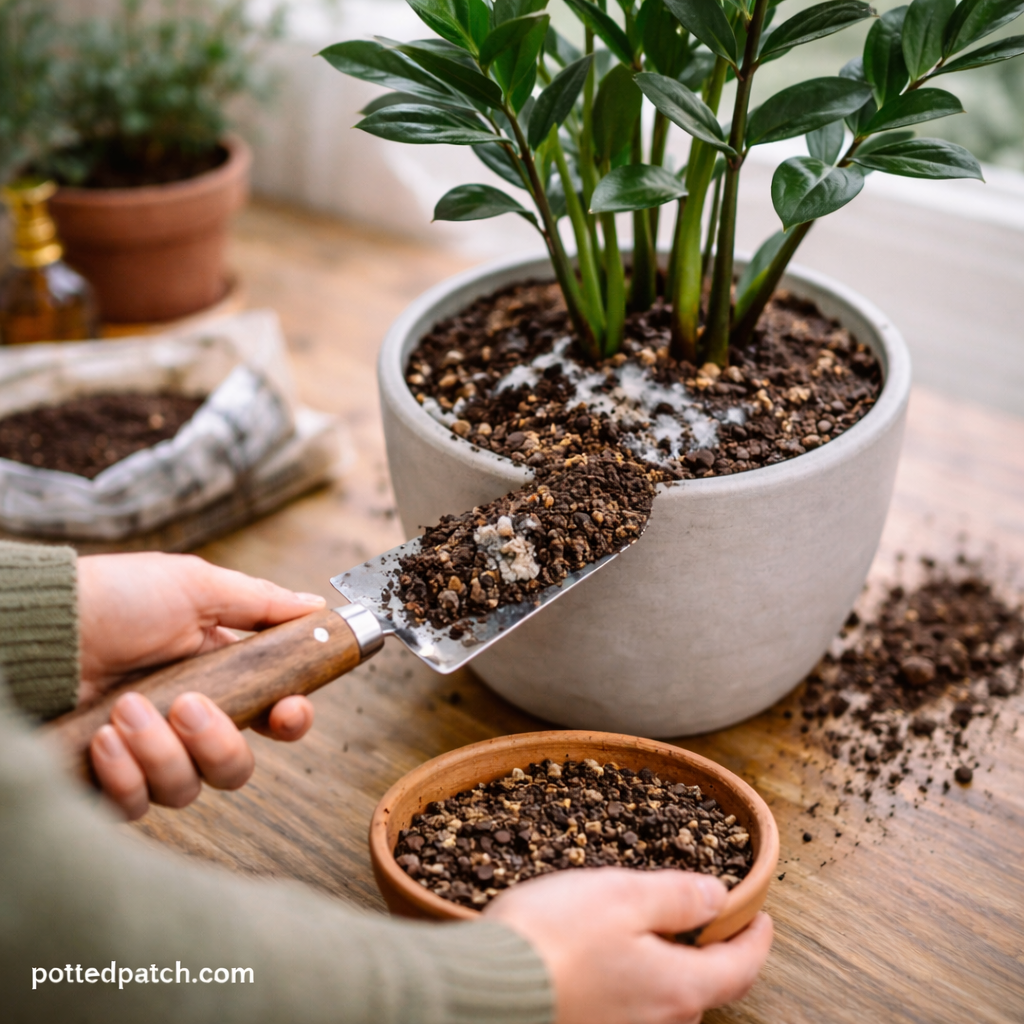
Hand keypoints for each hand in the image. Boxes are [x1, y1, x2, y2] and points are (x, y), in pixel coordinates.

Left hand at [77, 552, 325, 819]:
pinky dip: (124, 775)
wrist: (39, 627)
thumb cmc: (112, 598)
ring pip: (187, 789)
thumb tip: (315, 607)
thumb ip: (260, 603)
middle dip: (217, 742)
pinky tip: (103, 737)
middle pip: (236, 766)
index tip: (287, 713)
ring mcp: (146, 754)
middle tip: (187, 705)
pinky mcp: (106, 780)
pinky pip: (136, 806)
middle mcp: (187, 720)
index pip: (273, 714)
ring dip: (160, 751)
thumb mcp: (195, 586)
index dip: (289, 720)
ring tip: (124, 709)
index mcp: (218, 674)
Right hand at [485, 868, 772, 1023]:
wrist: (486, 989)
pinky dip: (634, 979)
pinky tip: (605, 954)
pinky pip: (629, 1007)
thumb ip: (678, 896)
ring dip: (666, 964)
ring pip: (664, 999)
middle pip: (703, 987)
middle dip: (708, 950)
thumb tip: (718, 896)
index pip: (741, 968)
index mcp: (677, 988)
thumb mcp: (623, 894)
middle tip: (700, 913)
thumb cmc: (553, 937)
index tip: (759, 914)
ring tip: (644, 926)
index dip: (756, 937)